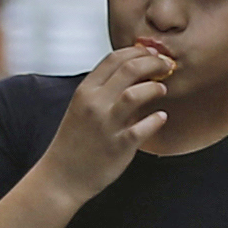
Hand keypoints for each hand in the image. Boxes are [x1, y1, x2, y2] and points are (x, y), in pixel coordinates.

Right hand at [41, 40, 183, 194]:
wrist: (62, 177)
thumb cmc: (75, 142)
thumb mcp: (82, 108)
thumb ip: (105, 90)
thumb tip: (135, 73)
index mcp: (85, 91)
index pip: (114, 58)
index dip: (138, 51)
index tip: (152, 53)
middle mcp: (95, 104)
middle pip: (129, 69)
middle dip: (153, 62)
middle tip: (165, 66)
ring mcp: (107, 125)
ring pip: (136, 94)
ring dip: (154, 87)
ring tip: (161, 89)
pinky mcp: (119, 146)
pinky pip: (144, 127)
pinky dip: (156, 119)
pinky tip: (161, 117)